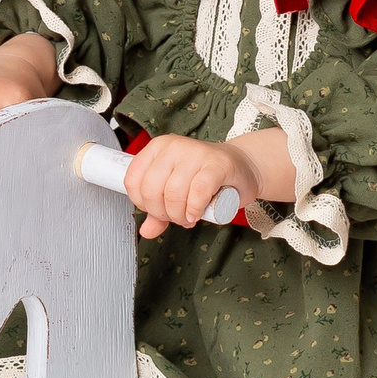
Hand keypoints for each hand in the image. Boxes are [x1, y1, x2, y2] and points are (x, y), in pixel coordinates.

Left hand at [125, 135, 249, 238]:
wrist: (242, 167)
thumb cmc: (207, 178)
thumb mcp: (177, 191)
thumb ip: (159, 210)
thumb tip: (146, 230)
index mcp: (158, 148)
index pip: (133, 180)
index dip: (143, 204)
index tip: (158, 210)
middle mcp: (174, 147)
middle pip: (151, 189)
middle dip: (162, 213)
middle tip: (176, 217)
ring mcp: (196, 153)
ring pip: (173, 193)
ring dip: (180, 215)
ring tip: (189, 216)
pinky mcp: (217, 164)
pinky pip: (197, 192)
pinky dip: (195, 208)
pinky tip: (198, 213)